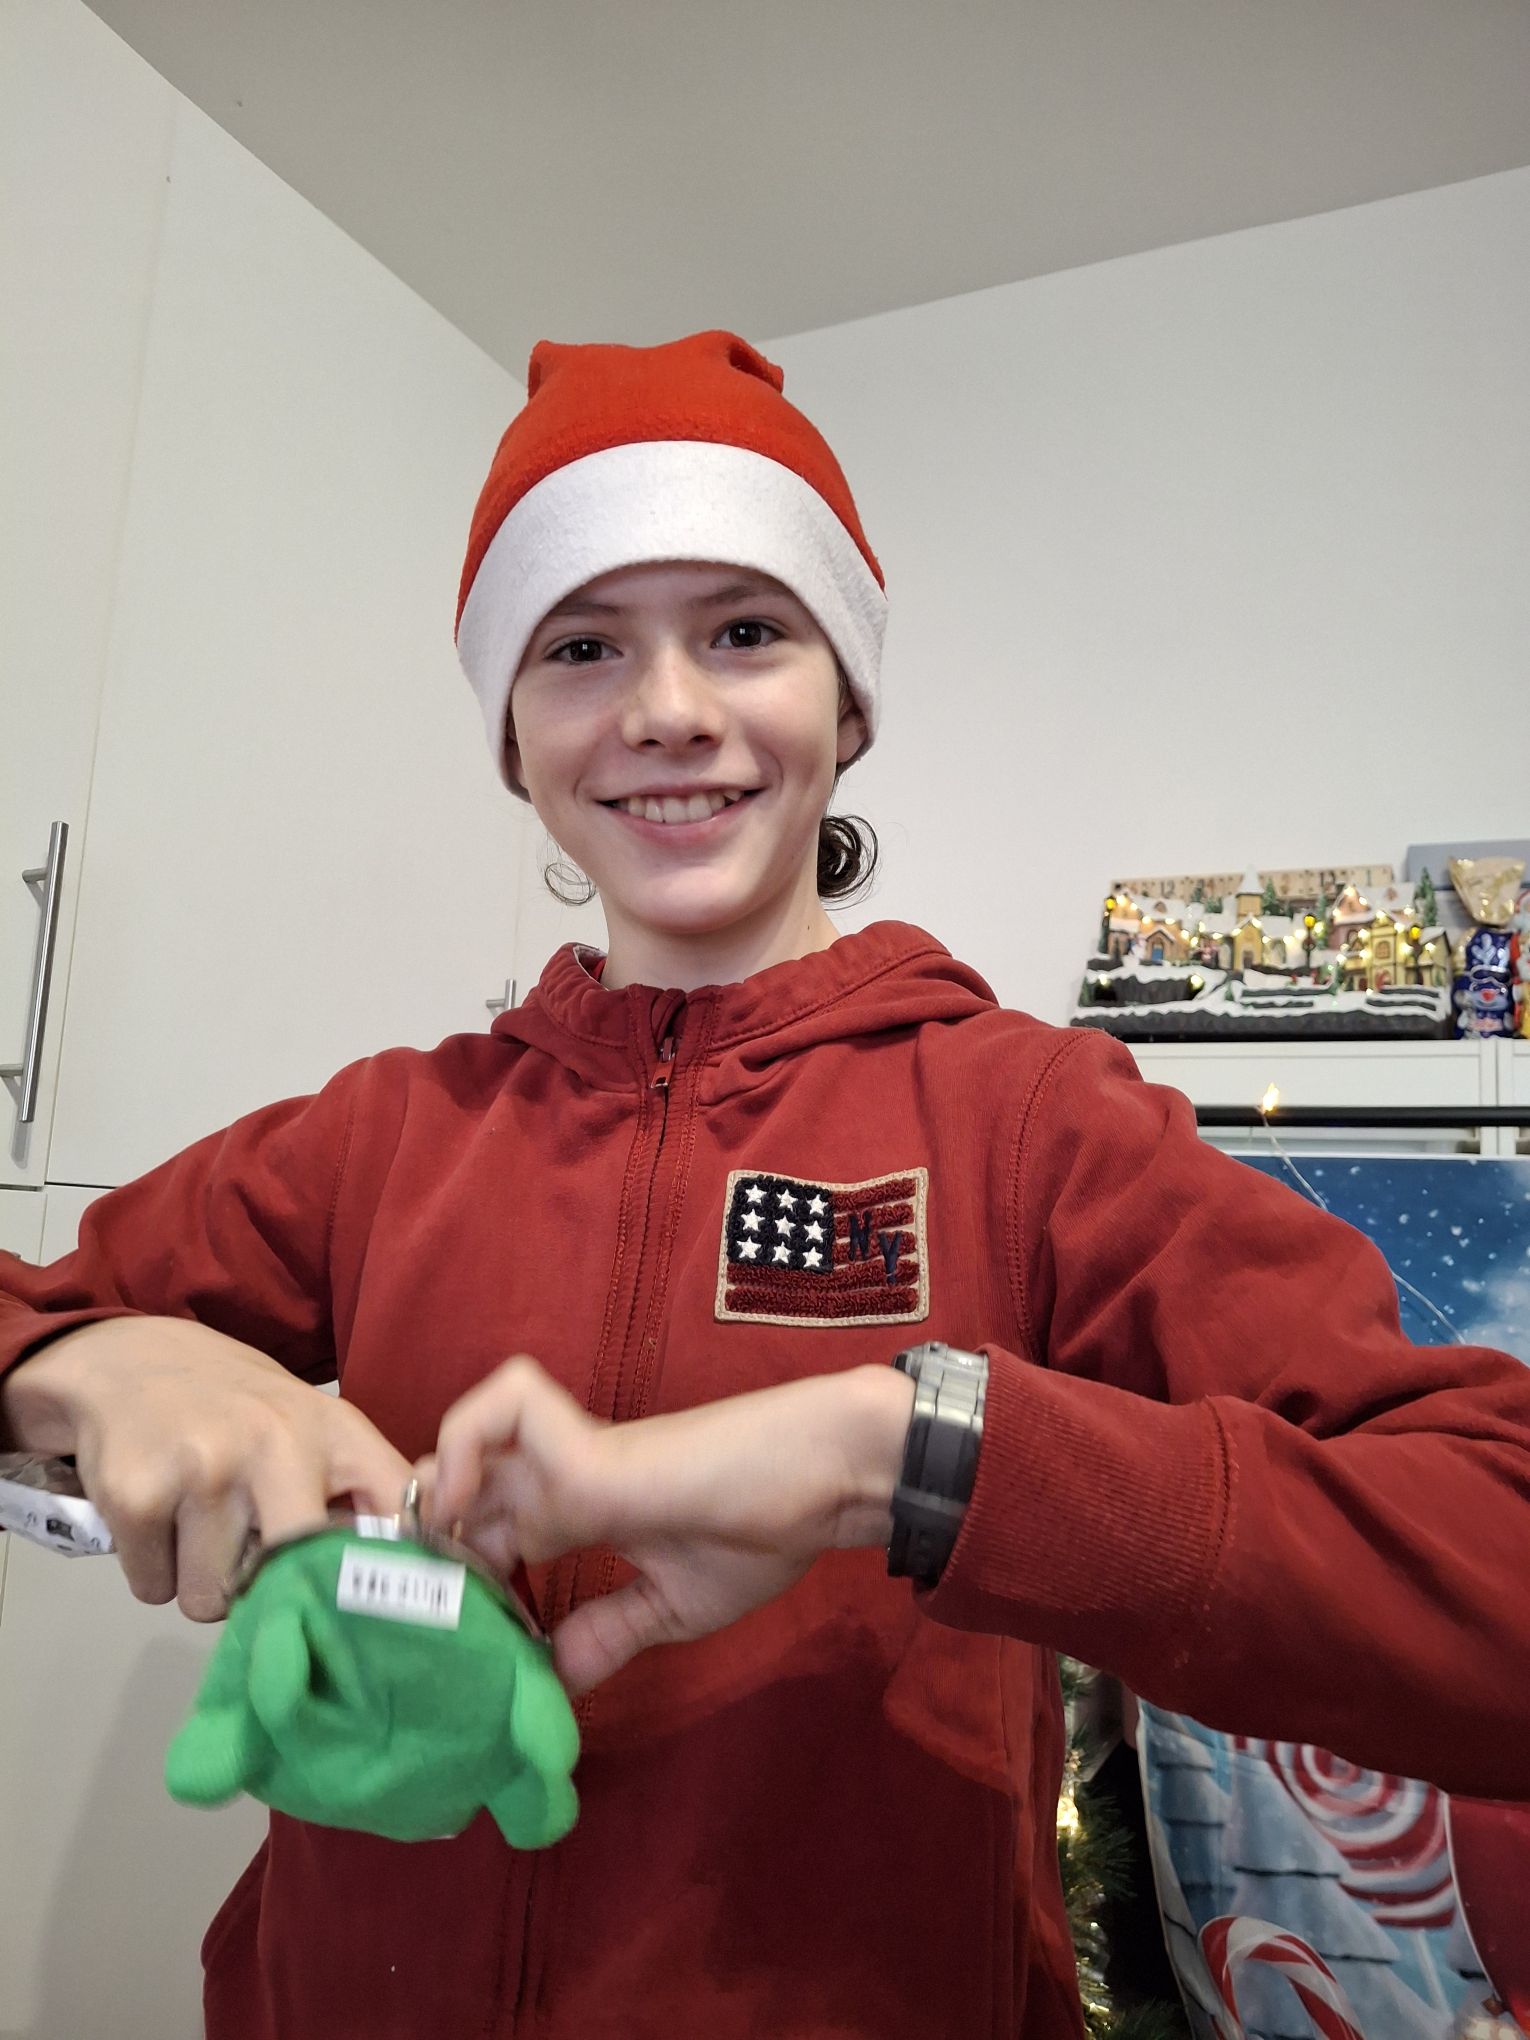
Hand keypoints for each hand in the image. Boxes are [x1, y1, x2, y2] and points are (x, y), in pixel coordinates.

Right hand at [0, 1316, 410, 1620]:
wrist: (130, 1362)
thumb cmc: (237, 1410)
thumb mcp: (313, 1427)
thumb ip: (359, 1492)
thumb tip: (405, 1570)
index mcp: (334, 1431)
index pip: (394, 1508)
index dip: (395, 1568)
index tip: (383, 1608)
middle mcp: (277, 1445)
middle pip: (296, 1577)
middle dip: (274, 1593)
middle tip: (253, 1561)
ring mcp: (205, 1470)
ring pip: (212, 1599)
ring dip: (201, 1579)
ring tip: (197, 1523)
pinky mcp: (138, 1495)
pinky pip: (154, 1590)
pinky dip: (153, 1570)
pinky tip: (157, 1518)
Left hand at [420, 1356, 912, 1694]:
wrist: (827, 1480)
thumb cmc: (768, 1530)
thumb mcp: (675, 1605)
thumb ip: (609, 1633)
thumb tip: (549, 1684)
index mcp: (579, 1511)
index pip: (485, 1528)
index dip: (454, 1572)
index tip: (452, 1637)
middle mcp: (561, 1479)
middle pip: (455, 1486)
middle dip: (423, 1540)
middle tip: (424, 1610)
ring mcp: (570, 1460)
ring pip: (460, 1439)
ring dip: (433, 1489)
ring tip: (440, 1563)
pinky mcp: (588, 1451)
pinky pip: (500, 1410)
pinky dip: (467, 1443)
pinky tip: (468, 1510)